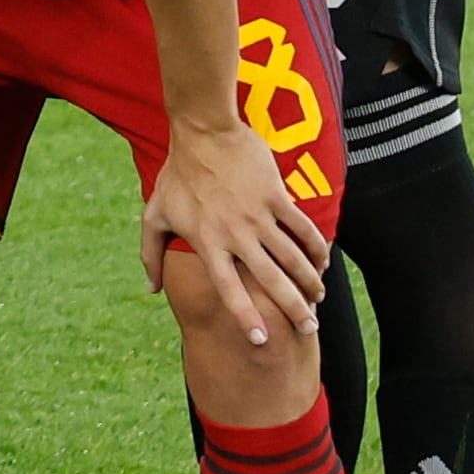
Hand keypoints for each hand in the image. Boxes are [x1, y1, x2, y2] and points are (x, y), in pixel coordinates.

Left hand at [140, 118, 331, 345]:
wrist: (203, 133)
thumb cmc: (178, 175)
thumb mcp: (155, 215)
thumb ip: (151, 254)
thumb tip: (151, 288)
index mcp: (207, 243)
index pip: (228, 289)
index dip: (245, 316)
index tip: (261, 340)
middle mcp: (235, 234)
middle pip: (270, 280)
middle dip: (292, 308)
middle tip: (309, 327)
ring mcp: (257, 215)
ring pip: (292, 257)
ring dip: (310, 281)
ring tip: (318, 298)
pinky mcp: (276, 196)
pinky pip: (303, 228)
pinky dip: (316, 247)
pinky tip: (323, 262)